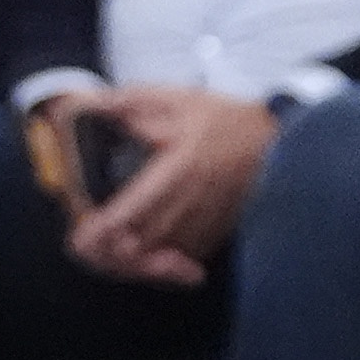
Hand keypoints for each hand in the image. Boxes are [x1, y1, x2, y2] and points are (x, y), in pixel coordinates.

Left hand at [58, 85, 272, 287]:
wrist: (276, 137)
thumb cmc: (225, 119)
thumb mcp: (175, 99)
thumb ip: (130, 103)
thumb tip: (90, 104)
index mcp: (180, 167)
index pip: (136, 206)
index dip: (105, 227)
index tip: (83, 235)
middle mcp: (195, 199)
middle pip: (146, 241)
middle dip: (111, 252)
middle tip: (86, 249)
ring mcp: (210, 219)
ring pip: (164, 254)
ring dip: (134, 260)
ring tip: (108, 256)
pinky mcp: (220, 229)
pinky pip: (187, 254)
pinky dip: (163, 260)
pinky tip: (146, 255)